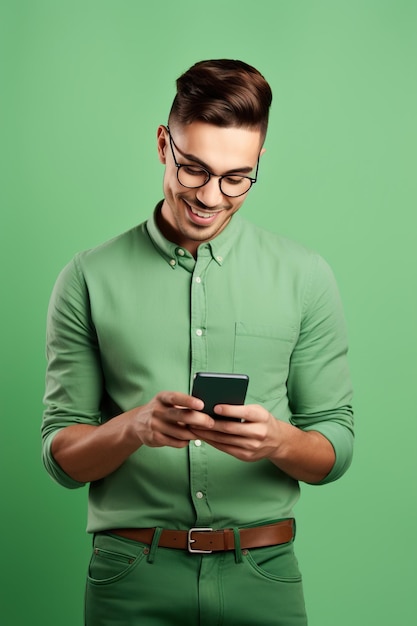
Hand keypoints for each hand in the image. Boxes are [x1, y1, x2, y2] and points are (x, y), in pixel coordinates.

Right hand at [132, 391, 214, 448]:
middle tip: (211, 423)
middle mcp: (157, 410)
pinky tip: (190, 439)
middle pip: (181, 416)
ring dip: (195, 433)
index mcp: (162, 398)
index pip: (175, 397)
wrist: (137, 423)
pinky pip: (175, 442)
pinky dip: (186, 442)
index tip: (202, 404)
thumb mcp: (167, 402)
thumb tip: (207, 409)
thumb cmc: (161, 410)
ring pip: (180, 432)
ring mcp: (154, 425)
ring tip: (204, 433)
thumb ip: (182, 404)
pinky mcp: (154, 438)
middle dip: (199, 420)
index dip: (188, 401)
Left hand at [190, 402, 335, 482]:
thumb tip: (214, 405)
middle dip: (210, 424)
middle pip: (230, 429)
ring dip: (207, 434)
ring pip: (225, 440)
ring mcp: (252, 447)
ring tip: (194, 428)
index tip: (214, 406)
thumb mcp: (257, 410)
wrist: (278, 441)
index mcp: (262, 417)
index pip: (245, 413)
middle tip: (195, 419)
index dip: (229, 410)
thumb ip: (240, 408)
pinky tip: (204, 437)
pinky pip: (225, 449)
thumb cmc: (262, 420)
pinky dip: (213, 442)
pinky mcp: (246, 457)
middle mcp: (258, 433)